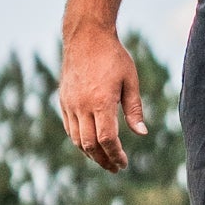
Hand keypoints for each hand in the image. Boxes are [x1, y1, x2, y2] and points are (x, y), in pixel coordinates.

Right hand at [58, 23, 147, 171]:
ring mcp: (70, 103)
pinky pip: (69, 128)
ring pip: (76, 139)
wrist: (86, 36)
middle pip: (90, 144)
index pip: (107, 139)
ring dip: (90, 153)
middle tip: (115, 168)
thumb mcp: (130, 80)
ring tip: (104, 159)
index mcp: (101, 101)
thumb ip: (134, 109)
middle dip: (103, 160)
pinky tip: (90, 143)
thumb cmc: (113, 56)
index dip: (115, 155)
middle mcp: (82, 105)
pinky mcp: (63, 100)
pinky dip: (79, 140)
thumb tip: (141, 133)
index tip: (123, 163)